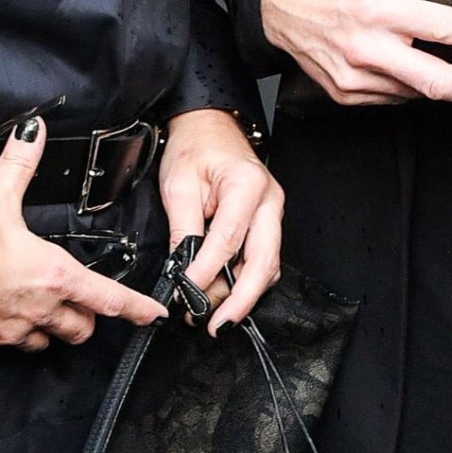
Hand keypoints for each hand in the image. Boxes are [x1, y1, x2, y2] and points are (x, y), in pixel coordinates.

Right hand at [0, 118, 166, 357]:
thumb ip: (20, 165)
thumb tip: (33, 131)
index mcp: (55, 275)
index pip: (109, 298)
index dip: (136, 308)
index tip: (153, 315)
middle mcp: (40, 309)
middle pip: (81, 329)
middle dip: (84, 320)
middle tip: (79, 308)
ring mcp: (11, 332)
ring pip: (44, 345)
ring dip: (45, 333)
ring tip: (35, 315)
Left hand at [158, 107, 283, 332]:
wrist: (209, 127)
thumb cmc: (195, 147)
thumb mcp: (178, 183)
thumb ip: (184, 227)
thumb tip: (183, 268)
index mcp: (247, 185)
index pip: (229, 239)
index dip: (208, 271)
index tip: (187, 293)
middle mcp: (269, 201)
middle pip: (263, 261)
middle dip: (241, 299)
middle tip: (217, 324)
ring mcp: (273, 214)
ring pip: (267, 266)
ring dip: (243, 295)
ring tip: (213, 315)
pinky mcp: (268, 224)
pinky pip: (263, 259)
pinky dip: (246, 282)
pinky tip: (225, 296)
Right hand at [260, 0, 451, 108]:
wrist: (272, 2)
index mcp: (377, 8)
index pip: (442, 28)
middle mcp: (367, 48)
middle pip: (435, 80)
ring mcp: (355, 77)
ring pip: (416, 92)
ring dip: (451, 90)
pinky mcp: (345, 93)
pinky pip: (393, 97)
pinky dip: (417, 90)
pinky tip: (434, 81)